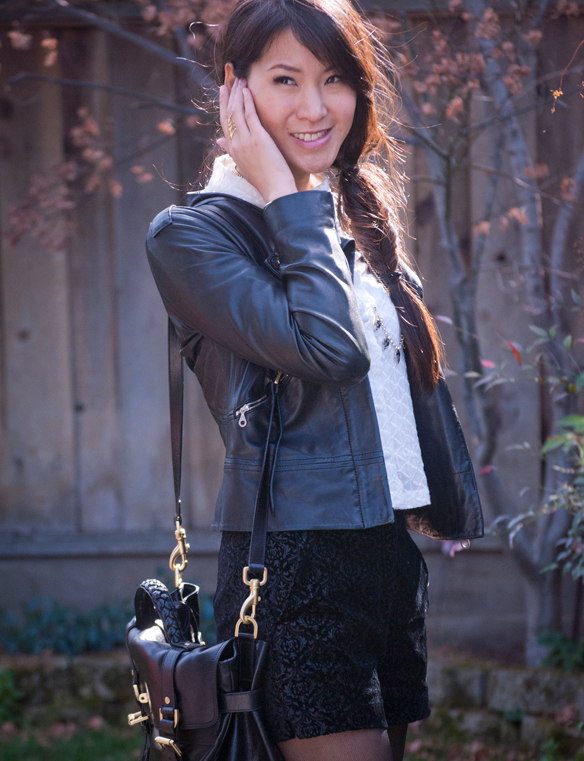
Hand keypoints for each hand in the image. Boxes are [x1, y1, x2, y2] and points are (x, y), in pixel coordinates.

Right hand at [217, 78, 297, 203]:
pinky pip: (250, 115)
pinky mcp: (258, 139)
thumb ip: (231, 151)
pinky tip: (248, 90)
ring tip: (241, 79)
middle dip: (229, 94)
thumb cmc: (264, 181)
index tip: (224, 91)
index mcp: (233, 151)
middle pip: (228, 113)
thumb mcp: (244, 166)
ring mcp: (246, 141)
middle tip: (232, 78)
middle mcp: (236, 144)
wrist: (275, 191)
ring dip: (238, 93)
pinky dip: (248, 101)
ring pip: (236, 111)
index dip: (223, 104)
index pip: (224, 122)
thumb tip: (219, 141)